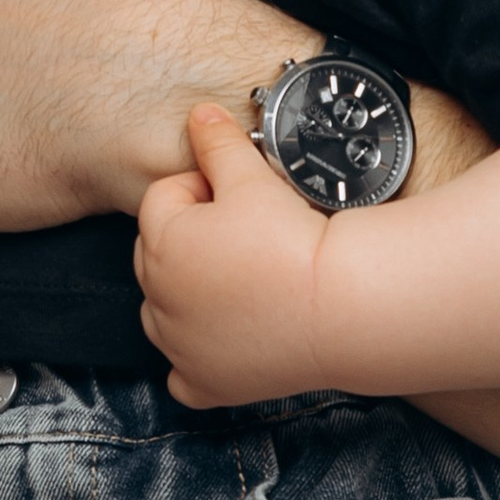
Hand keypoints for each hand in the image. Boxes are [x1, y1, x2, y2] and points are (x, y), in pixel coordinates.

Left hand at [135, 102, 335, 406]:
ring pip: (164, 312)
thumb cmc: (294, 242)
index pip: (163, 198)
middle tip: (245, 235)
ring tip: (242, 280)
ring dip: (189, 296)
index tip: (237, 193)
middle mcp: (158, 300)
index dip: (202, 187)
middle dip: (190, 239)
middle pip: (158, 254)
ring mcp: (180, 347)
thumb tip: (199, 115)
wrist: (341, 306)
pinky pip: (185, 374)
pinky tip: (226, 340)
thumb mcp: (251, 179)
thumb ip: (218, 144)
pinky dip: (199, 359)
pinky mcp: (207, 383)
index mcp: (161, 244)